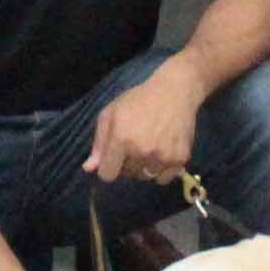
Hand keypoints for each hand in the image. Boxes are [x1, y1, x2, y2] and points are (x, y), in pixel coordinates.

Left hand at [87, 59, 202, 184]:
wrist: (174, 91)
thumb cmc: (138, 100)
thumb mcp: (111, 113)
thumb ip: (99, 143)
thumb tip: (89, 168)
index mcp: (121, 139)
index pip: (107, 174)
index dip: (108, 167)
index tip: (114, 157)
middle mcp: (142, 151)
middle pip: (127, 175)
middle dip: (127, 163)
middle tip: (135, 144)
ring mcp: (163, 156)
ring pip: (146, 177)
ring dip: (144, 167)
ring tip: (149, 147)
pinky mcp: (180, 159)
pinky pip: (164, 179)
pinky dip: (161, 171)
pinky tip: (162, 152)